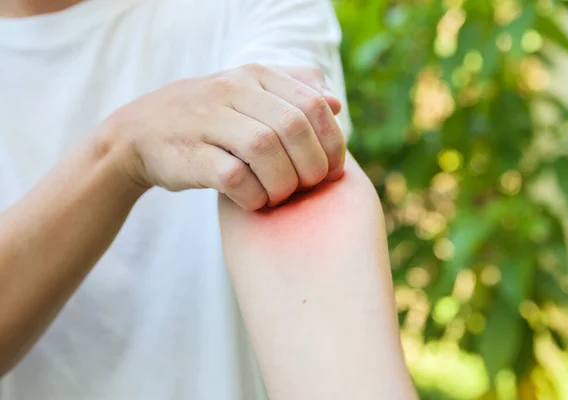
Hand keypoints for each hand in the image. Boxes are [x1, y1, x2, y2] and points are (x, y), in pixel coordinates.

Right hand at [100, 63, 345, 209]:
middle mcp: (232, 91)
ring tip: (281, 195)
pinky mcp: (190, 155)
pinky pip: (235, 177)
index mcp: (255, 76)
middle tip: (308, 187)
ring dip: (283, 183)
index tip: (331, 169)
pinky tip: (255, 201)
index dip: (332, 142)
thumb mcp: (247, 93)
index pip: (313, 104)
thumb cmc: (208, 119)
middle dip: (311, 166)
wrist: (139, 133)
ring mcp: (207, 121)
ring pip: (265, 149)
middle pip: (293, 128)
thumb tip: (335, 104)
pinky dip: (254, 196)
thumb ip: (293, 93)